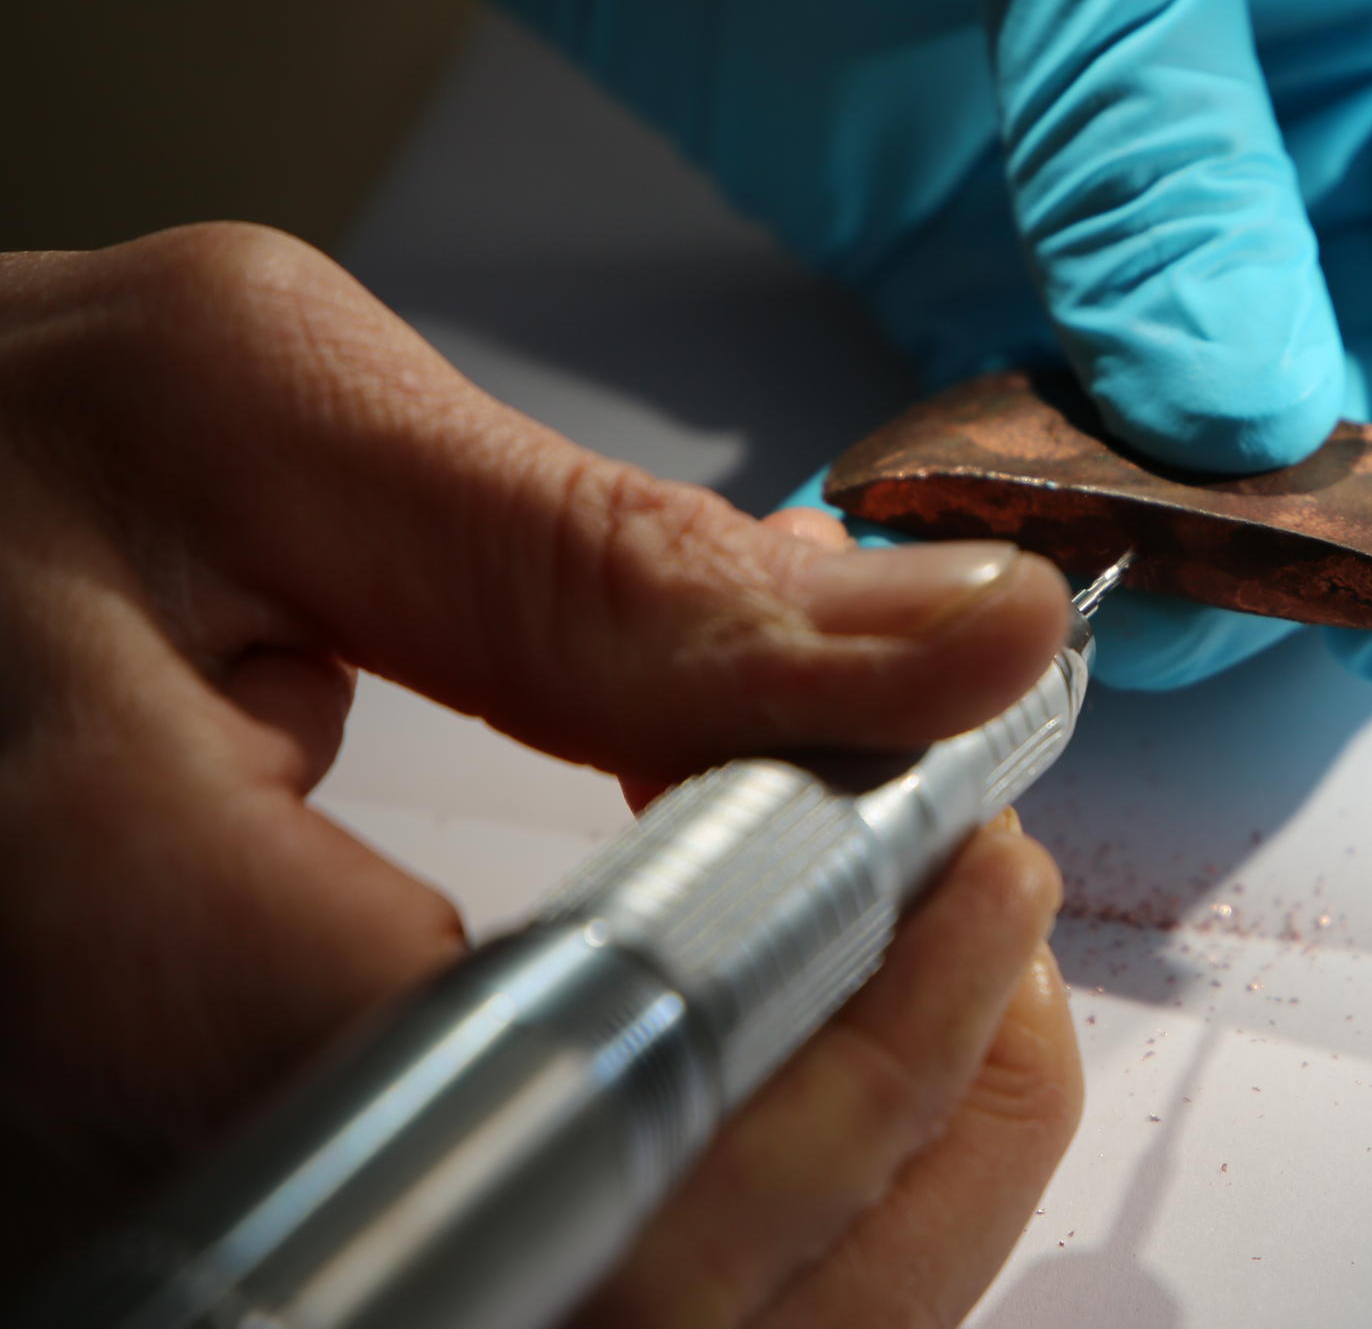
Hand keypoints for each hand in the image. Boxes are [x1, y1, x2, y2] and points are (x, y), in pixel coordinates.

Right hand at [0, 226, 1080, 1324]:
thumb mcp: (251, 420)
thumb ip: (605, 560)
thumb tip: (968, 639)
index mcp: (101, 937)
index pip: (560, 1110)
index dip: (834, 1017)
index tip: (964, 848)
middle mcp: (124, 1166)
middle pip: (628, 1300)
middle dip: (890, 1108)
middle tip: (980, 892)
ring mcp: (189, 1233)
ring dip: (844, 1170)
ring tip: (916, 945)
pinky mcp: (269, 1225)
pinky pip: (551, 1287)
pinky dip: (729, 1190)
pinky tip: (782, 1018)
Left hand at [230, 0, 1371, 689]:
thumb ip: (1168, 127)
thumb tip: (1257, 423)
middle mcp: (1347, 60)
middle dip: (1356, 511)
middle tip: (1241, 616)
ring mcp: (1177, 168)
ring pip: (1258, 421)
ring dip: (1195, 535)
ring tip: (1104, 608)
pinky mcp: (1013, 242)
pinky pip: (1072, 423)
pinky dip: (1041, 504)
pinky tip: (985, 549)